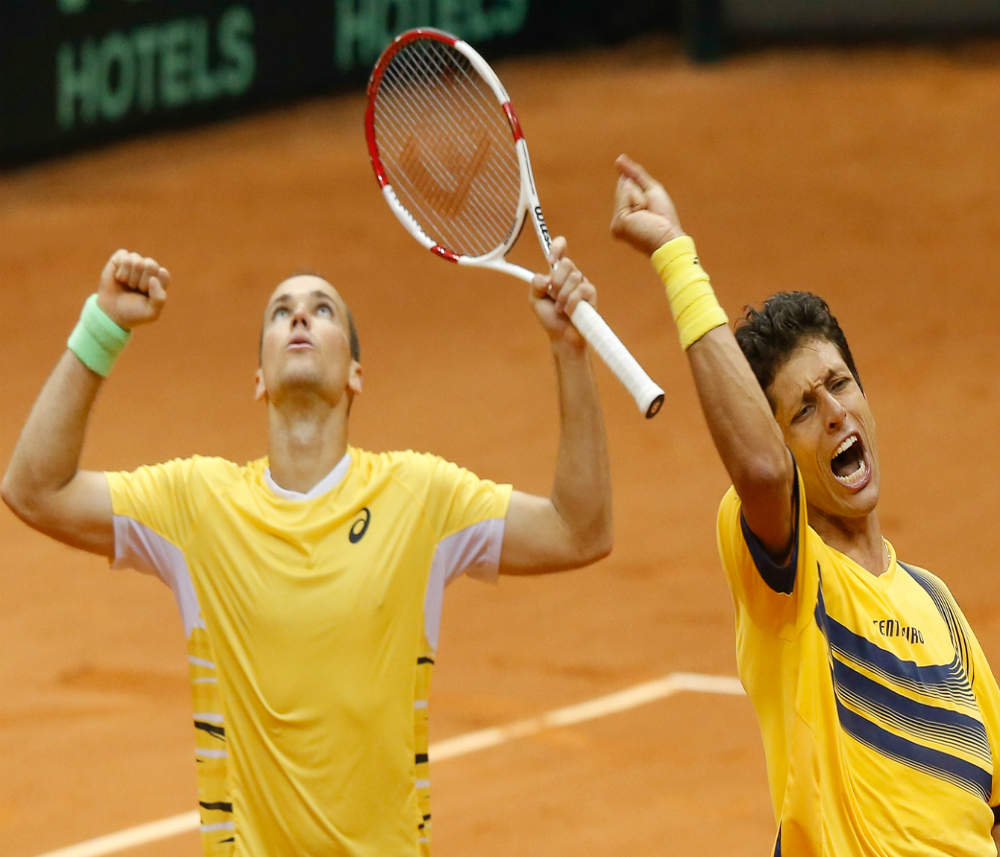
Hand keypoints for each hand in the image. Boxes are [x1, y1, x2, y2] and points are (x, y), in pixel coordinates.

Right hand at [96, 250, 170, 329]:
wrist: (112, 313)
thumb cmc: (134, 312)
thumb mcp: (152, 312)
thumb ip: (159, 299)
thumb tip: (153, 279)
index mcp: (160, 280)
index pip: (163, 274)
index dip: (153, 285)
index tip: (146, 294)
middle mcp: (149, 269)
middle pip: (151, 265)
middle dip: (142, 281)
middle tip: (136, 289)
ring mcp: (135, 263)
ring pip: (137, 261)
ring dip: (131, 277)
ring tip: (128, 284)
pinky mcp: (120, 259)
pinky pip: (124, 255)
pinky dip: (121, 269)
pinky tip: (119, 278)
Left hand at [530, 236, 595, 350]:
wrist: (562, 337)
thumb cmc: (551, 318)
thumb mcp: (535, 301)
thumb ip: (535, 286)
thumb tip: (545, 277)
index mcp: (557, 274)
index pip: (561, 250)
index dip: (557, 247)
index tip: (550, 259)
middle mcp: (571, 276)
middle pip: (567, 263)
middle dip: (557, 281)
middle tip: (553, 296)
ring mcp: (582, 284)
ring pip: (574, 277)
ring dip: (563, 296)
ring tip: (560, 308)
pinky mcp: (591, 294)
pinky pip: (581, 290)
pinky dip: (571, 302)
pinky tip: (568, 311)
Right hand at [610, 154, 684, 255]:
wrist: (669, 239)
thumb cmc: (664, 219)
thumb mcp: (650, 190)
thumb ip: (635, 174)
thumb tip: (619, 159)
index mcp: (623, 217)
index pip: (626, 188)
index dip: (642, 191)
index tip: (651, 211)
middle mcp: (617, 222)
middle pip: (624, 187)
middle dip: (641, 193)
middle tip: (650, 212)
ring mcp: (616, 223)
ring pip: (625, 190)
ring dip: (641, 198)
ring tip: (648, 215)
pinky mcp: (619, 222)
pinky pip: (626, 194)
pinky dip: (639, 200)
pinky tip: (643, 214)